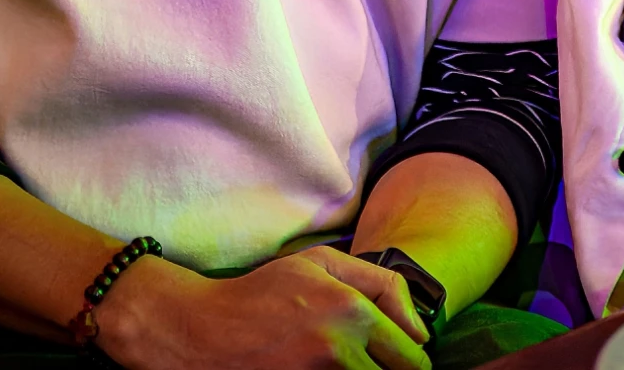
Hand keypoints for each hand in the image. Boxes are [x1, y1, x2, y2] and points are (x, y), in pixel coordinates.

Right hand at [99, 246, 432, 369]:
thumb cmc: (265, 292)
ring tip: (341, 362)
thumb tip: (420, 329)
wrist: (204, 332)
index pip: (410, 355)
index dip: (411, 359)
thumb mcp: (322, 264)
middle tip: (373, 361)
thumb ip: (380, 284)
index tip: (403, 359)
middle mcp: (339, 350)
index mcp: (351, 311)